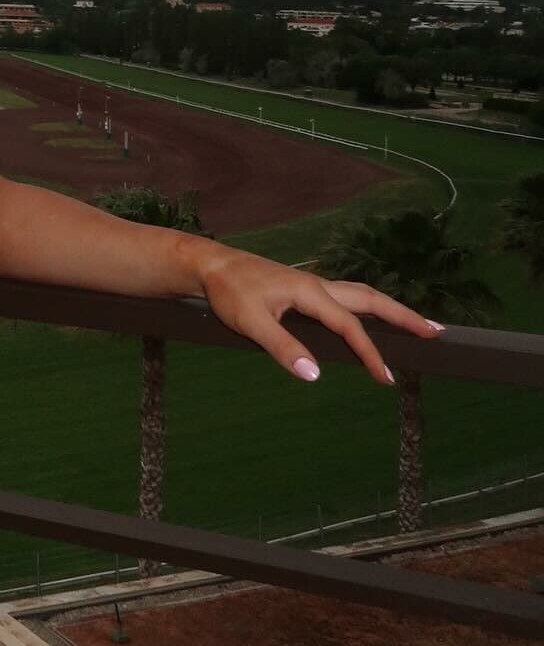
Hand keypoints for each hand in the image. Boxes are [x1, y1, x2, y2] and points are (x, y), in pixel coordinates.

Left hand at [194, 246, 443, 385]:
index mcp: (310, 293)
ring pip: (360, 296)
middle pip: (371, 300)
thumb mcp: (251, 323)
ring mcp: (312, 285)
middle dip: (404, 317)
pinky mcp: (304, 288)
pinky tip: (368, 318)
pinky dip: (367, 307)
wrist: (210, 266)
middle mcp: (318, 285)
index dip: (370, 354)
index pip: (350, 328)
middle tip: (436, 333)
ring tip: (415, 323)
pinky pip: (346, 298)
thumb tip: (314, 375)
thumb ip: (283, 348)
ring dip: (389, 309)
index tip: (386, 378)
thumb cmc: (228, 292)